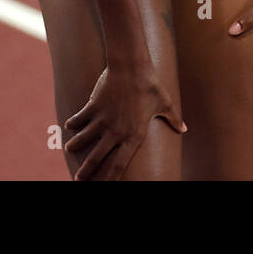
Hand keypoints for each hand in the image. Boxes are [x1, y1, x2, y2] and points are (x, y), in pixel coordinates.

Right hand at [64, 63, 186, 180]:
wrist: (131, 66)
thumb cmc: (150, 85)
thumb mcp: (165, 103)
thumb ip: (173, 119)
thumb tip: (184, 129)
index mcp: (135, 135)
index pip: (120, 164)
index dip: (111, 178)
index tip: (104, 187)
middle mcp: (117, 132)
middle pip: (98, 158)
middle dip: (87, 171)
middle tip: (79, 180)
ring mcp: (103, 120)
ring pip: (84, 139)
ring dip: (76, 146)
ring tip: (70, 149)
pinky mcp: (93, 107)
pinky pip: (80, 119)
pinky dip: (73, 123)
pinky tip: (69, 126)